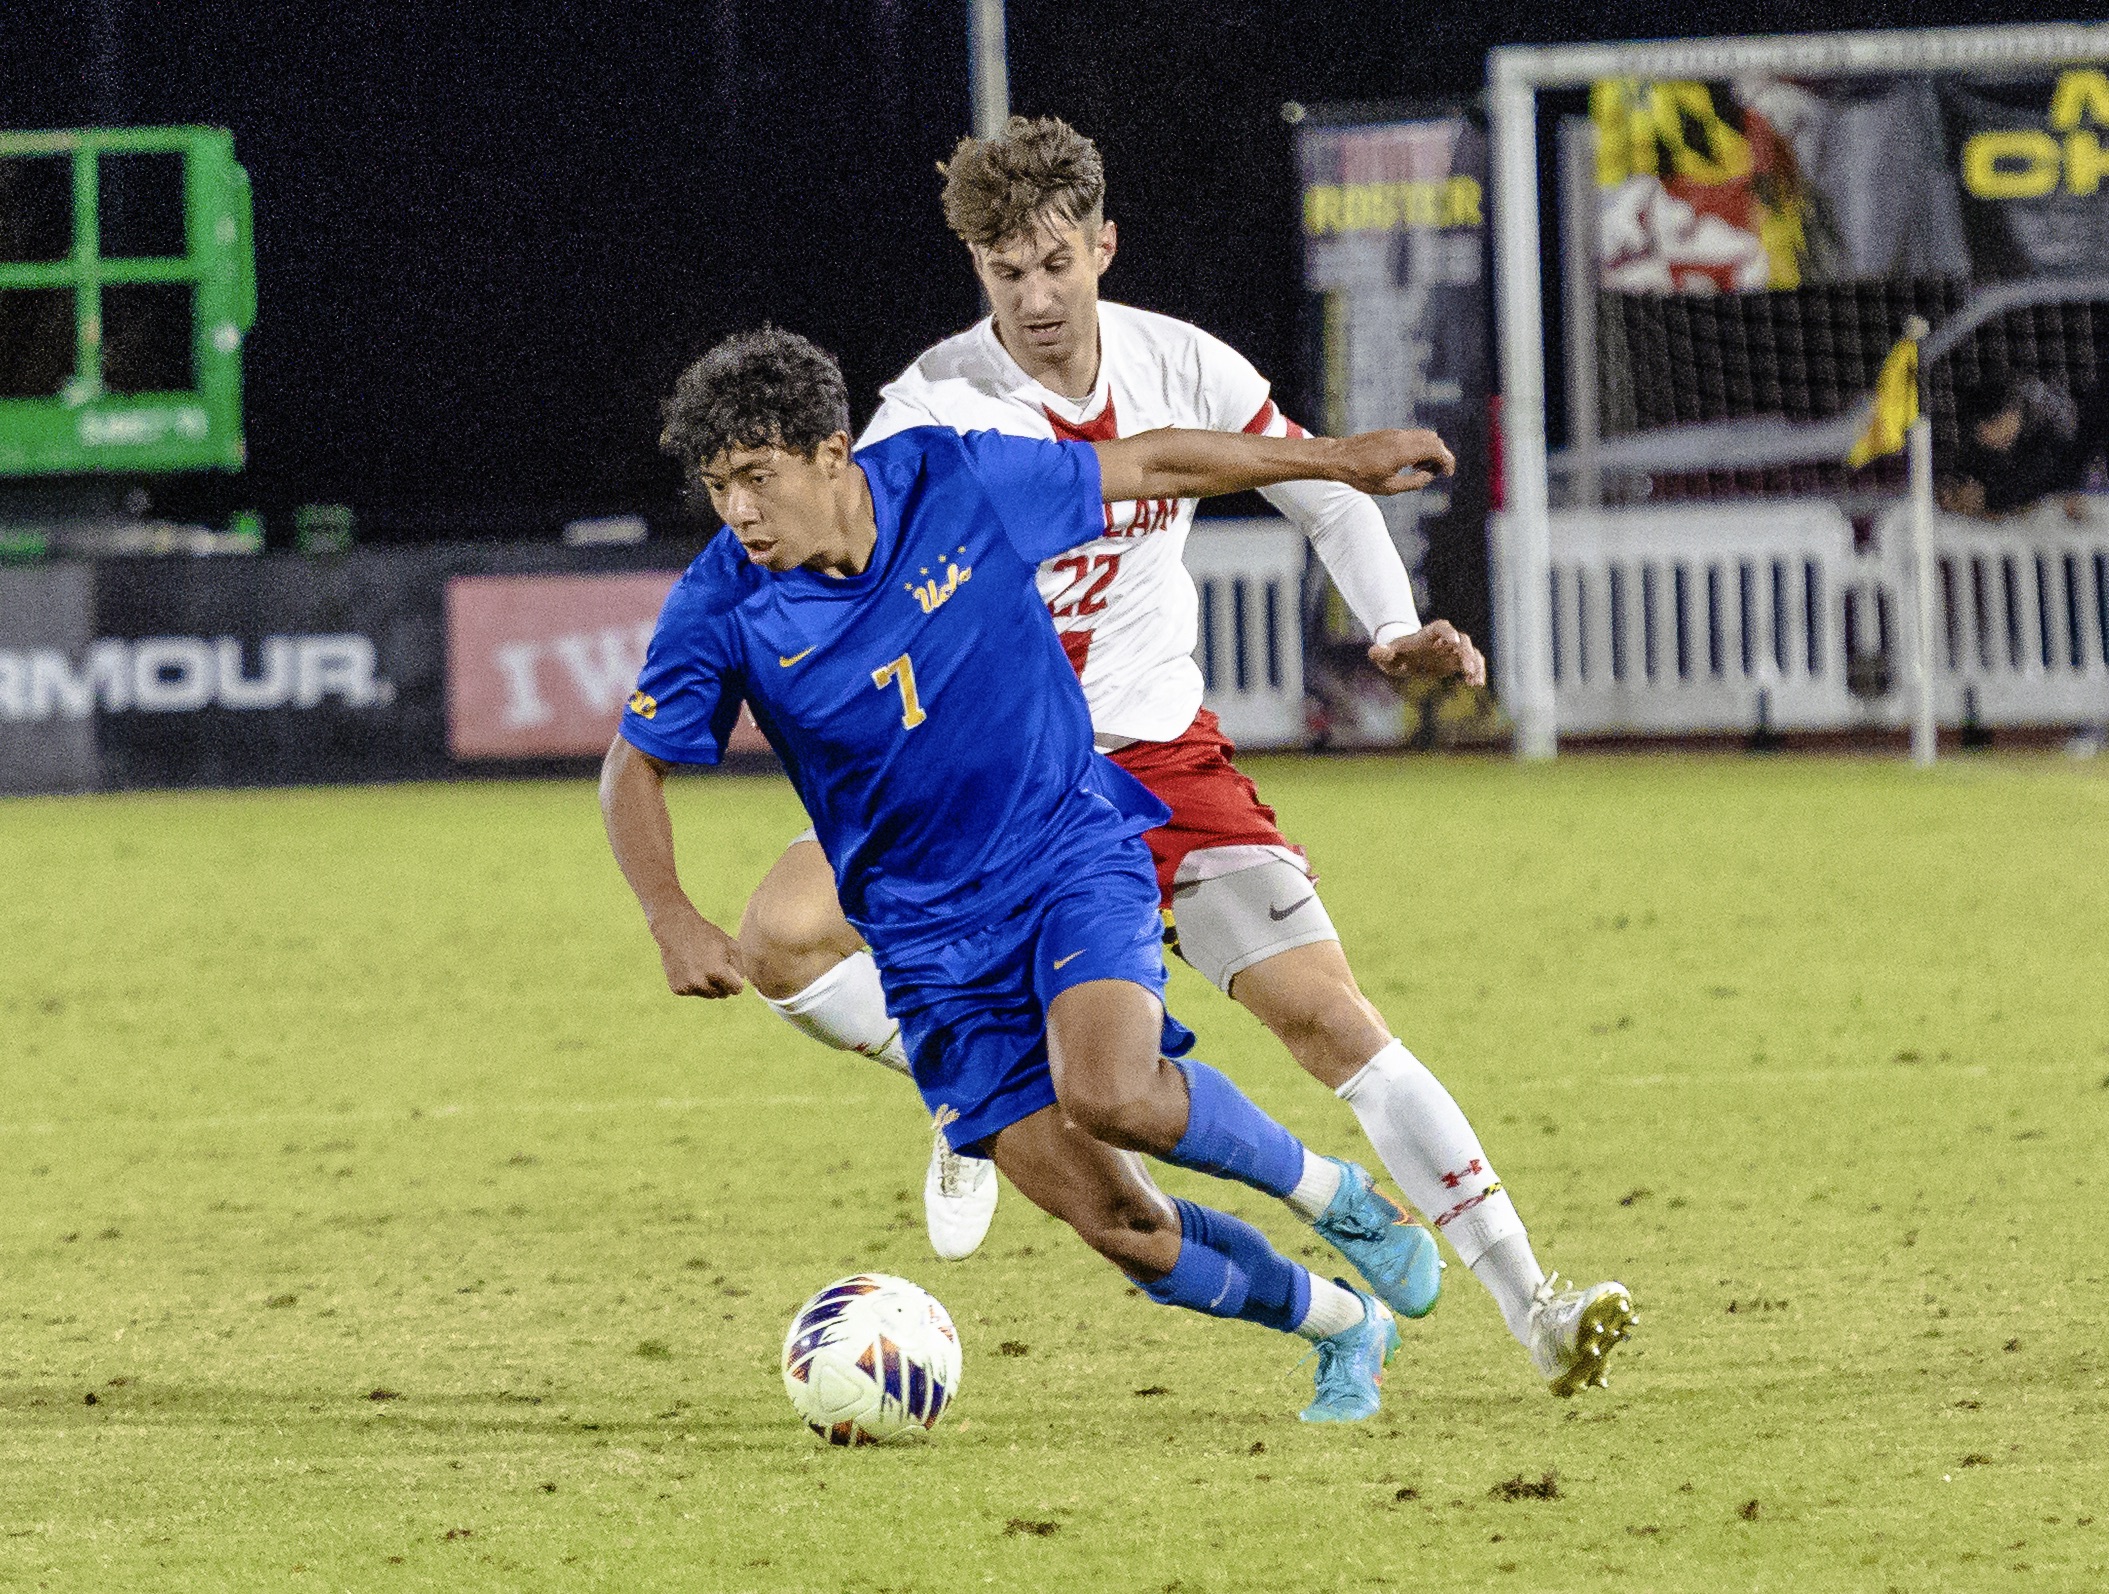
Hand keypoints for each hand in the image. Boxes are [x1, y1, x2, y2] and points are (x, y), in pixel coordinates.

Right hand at [652, 905, 746, 997]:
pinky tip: (690, 968)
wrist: (675, 929)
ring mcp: (688, 987)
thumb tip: (740, 983)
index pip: (736, 990)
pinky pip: (694, 992)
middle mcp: (701, 983)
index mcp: (717, 972)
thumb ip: (740, 965)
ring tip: (702, 965)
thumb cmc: (706, 935)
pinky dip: (694, 984)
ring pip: (708, 994)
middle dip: (722, 983)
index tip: (732, 973)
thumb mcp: (730, 944)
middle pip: (722, 994)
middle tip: (715, 966)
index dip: (736, 981)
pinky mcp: (677, 989)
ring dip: (709, 985)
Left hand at [1331, 429, 1455, 495]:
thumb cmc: (1361, 476)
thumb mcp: (1389, 487)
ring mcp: (1396, 433)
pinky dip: (1419, 446)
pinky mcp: (1390, 432)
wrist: (1338, 458)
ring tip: (1419, 468)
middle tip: (1434, 473)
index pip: (1438, 450)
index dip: (1448, 462)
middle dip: (1440, 456)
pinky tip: (1408, 461)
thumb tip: (1430, 475)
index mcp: (1405, 451)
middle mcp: (1403, 438)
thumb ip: (1414, 482)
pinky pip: (1413, 435)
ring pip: (1425, 435)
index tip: (1447, 474)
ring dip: (1430, 450)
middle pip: (1435, 441)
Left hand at [1368, 619, 1485, 685]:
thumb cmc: (1395, 654)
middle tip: (1467, 670)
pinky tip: (1476, 685)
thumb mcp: (1387, 655)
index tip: (1454, 643)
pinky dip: (1477, 672)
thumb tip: (1373, 651)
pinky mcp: (1458, 661)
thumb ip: (1381, 653)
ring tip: (1475, 682)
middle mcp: (1445, 640)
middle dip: (1466, 654)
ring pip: (1471, 652)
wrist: (1405, 658)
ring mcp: (1453, 650)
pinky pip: (1474, 663)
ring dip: (1475, 665)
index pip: (1442, 627)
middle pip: (1462, 640)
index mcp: (1428, 634)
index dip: (1449, 633)